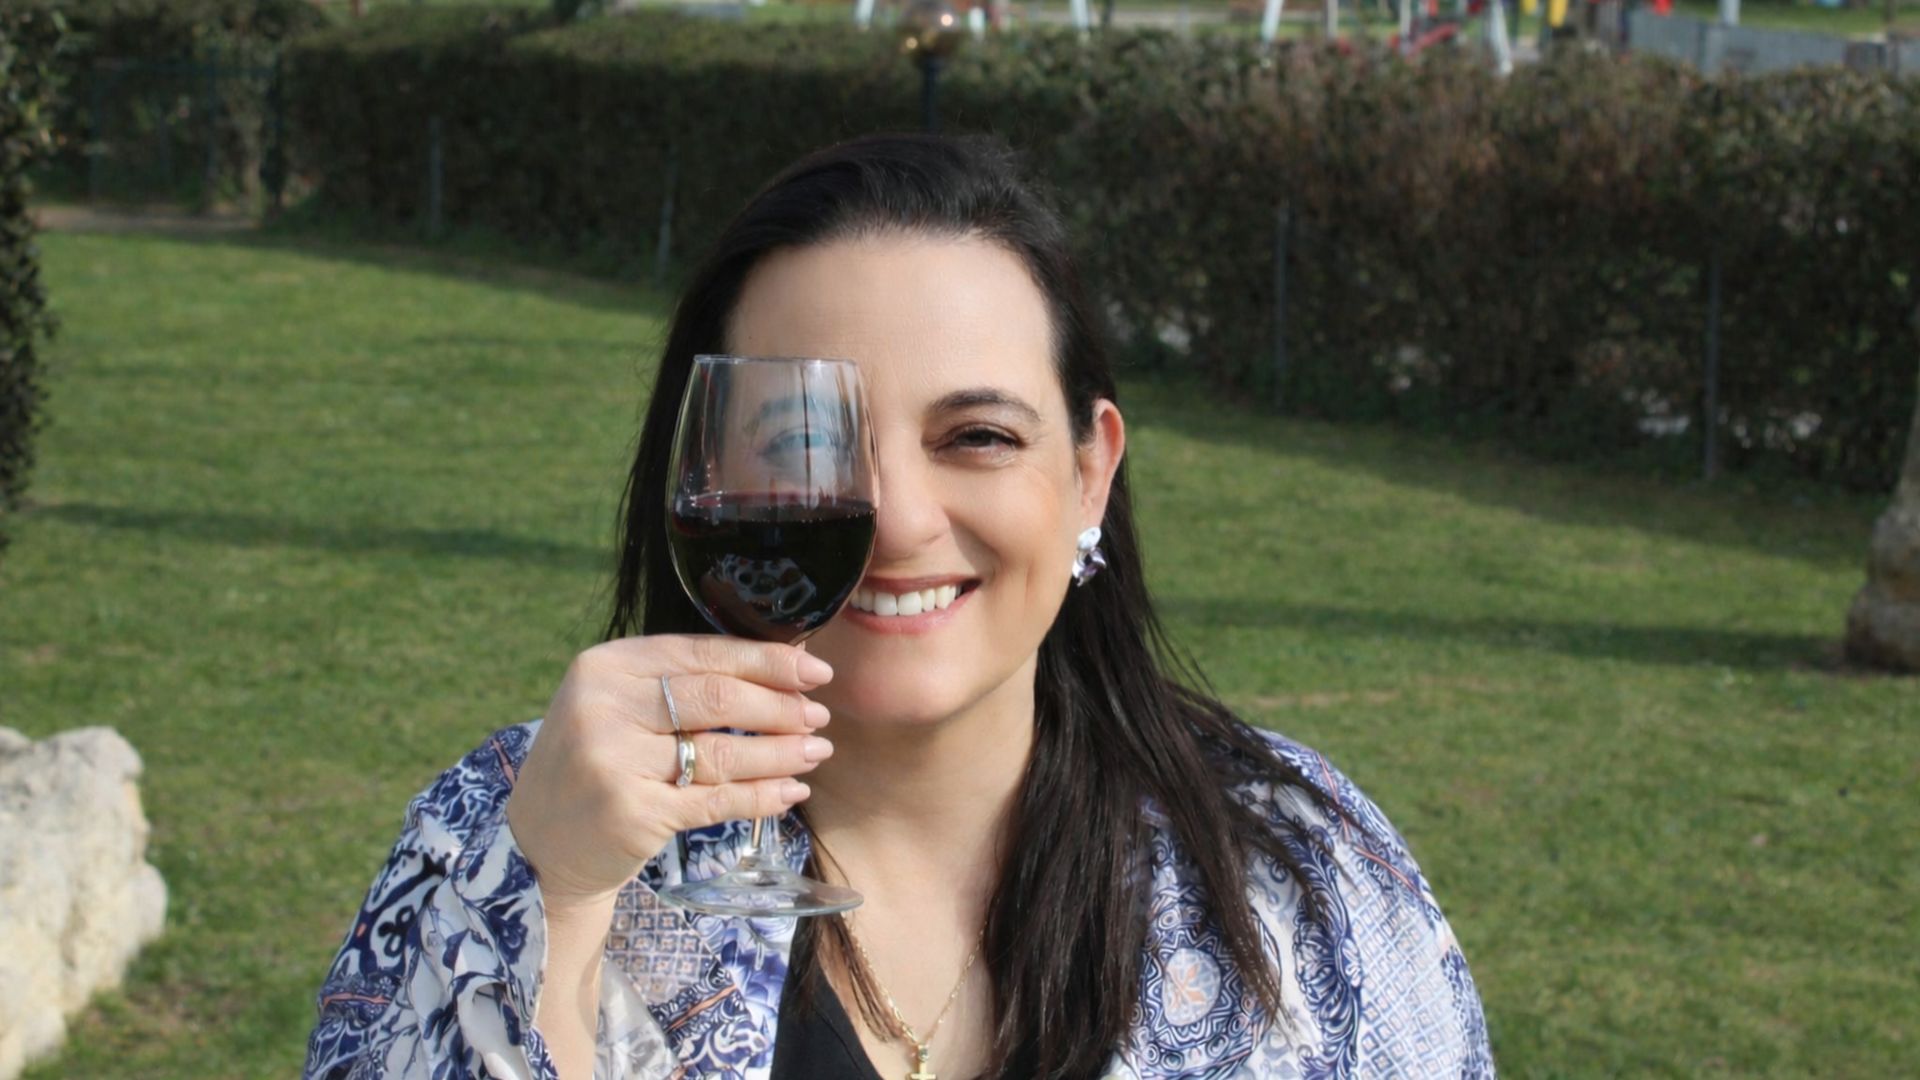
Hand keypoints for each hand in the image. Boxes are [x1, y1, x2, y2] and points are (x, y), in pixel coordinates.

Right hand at [504, 635, 833, 908]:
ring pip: (723, 753)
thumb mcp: (619, 705)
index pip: (703, 653)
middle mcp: (604, 707)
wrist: (539, 844)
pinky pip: (716, 801)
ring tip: (815, 750)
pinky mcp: (633, 813)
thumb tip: (786, 664)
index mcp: (605, 666)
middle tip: (818, 716)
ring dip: (781, 752)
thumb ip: (682, 682)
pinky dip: (761, 797)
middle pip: (718, 699)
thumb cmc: (596, 763)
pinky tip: (790, 792)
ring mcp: (615, 761)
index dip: (767, 662)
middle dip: (780, 707)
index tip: (815, 671)